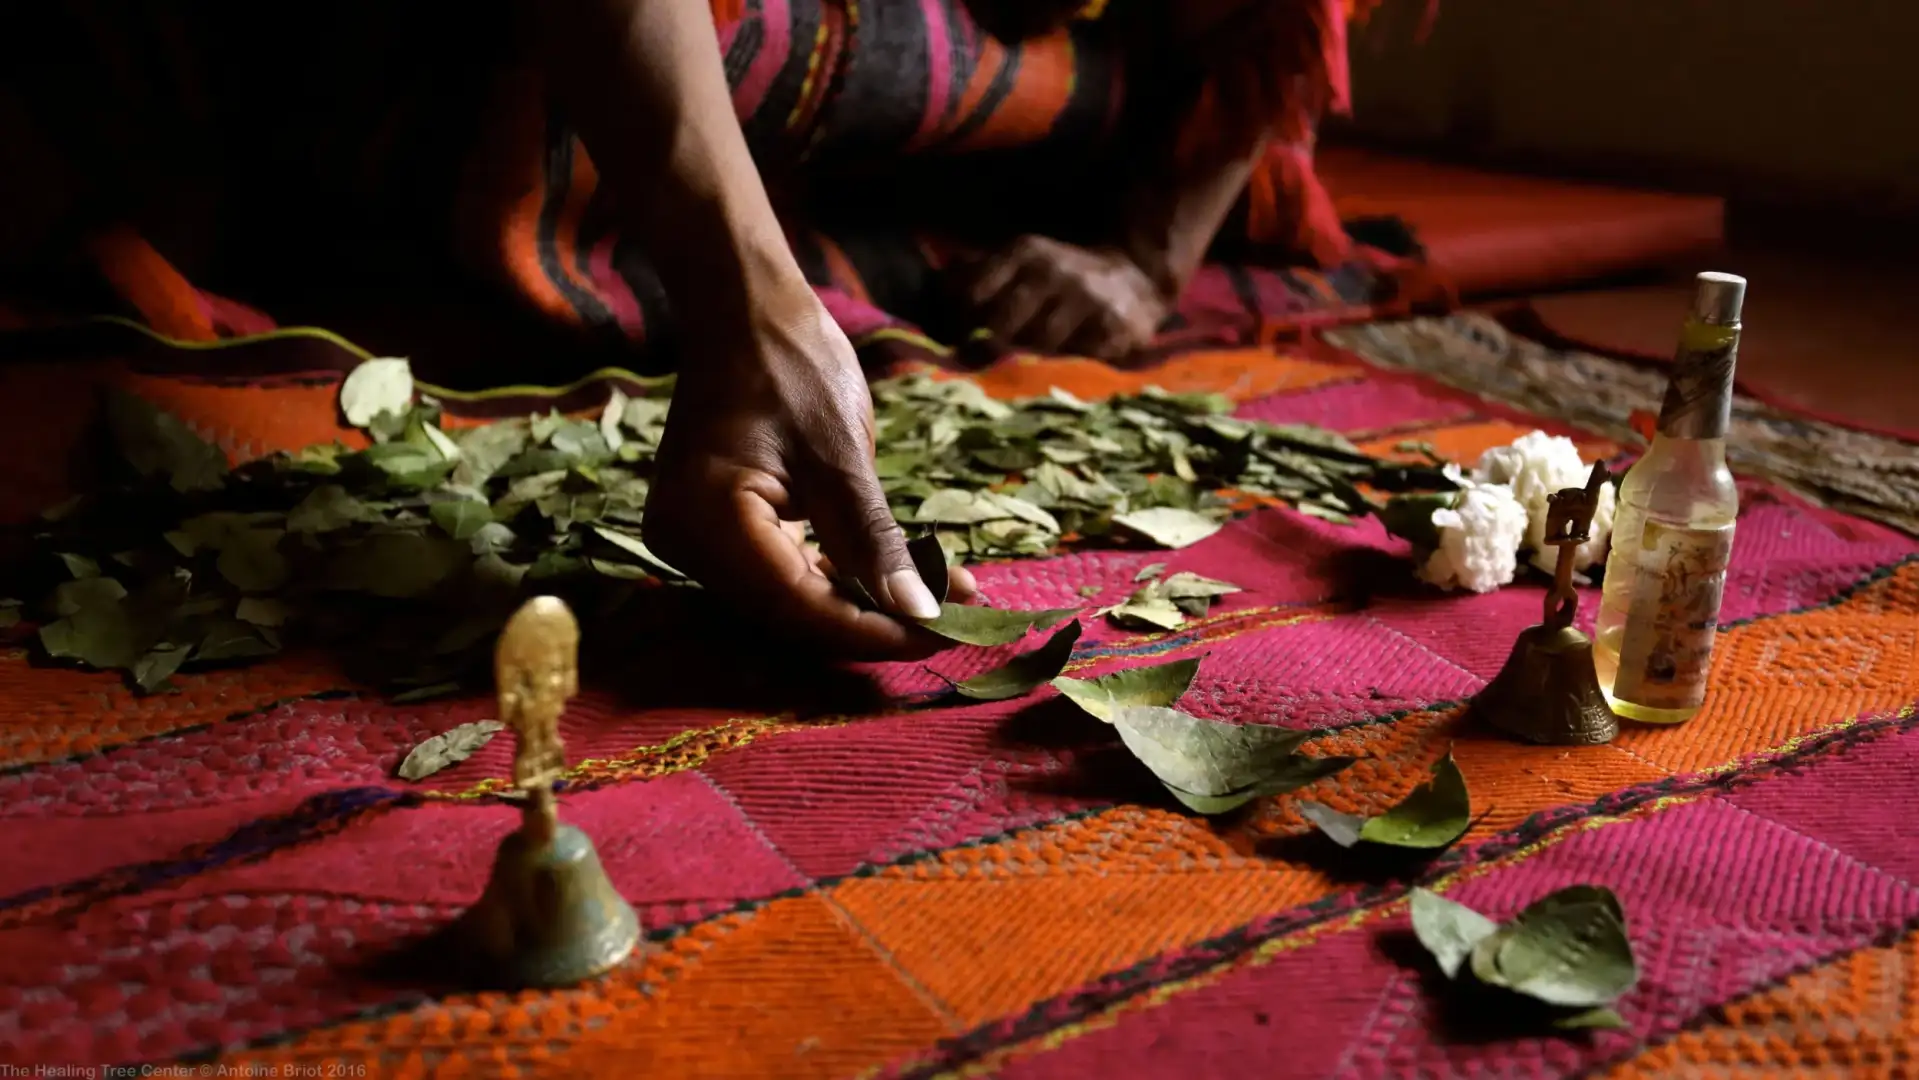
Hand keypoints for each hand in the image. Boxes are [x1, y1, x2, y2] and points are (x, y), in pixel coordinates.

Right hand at [643, 297, 976, 659]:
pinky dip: (836, 578)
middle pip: (792, 613)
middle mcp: (685, 544)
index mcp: (707, 522)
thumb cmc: (789, 362)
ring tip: (940, 601)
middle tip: (956, 620)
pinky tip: (894, 580)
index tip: (948, 634)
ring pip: (790, 599)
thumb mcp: (842, 453)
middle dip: (875, 621)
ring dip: (863, 603)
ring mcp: (694, 539)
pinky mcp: (715, 531)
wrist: (741, 308)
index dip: (876, 631)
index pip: (799, 608)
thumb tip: (920, 612)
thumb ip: (874, 541)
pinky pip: (781, 573)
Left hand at [961, 235, 1169, 360]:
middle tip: (993, 362)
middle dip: (994, 348)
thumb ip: (980, 271)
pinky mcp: (1115, 327)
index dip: (961, 323)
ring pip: (1040, 346)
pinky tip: (1070, 364)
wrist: (1135, 275)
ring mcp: (1087, 298)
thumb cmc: (1062, 276)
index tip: (961, 339)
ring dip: (1033, 361)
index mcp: (1026, 252)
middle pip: (1003, 324)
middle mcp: (1054, 271)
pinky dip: (1071, 366)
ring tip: (1032, 364)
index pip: (974, 294)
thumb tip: (938, 289)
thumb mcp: (1023, 260)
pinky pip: (1079, 359)